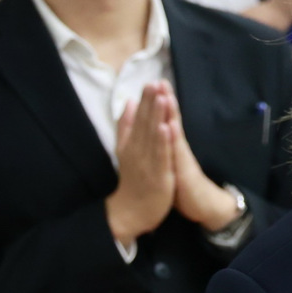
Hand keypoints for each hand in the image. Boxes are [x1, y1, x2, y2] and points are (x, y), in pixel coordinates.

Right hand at [104, 82, 177, 244]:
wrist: (130, 211)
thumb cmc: (132, 178)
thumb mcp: (125, 149)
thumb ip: (125, 126)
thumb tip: (127, 102)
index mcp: (130, 144)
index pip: (137, 118)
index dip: (144, 101)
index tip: (149, 81)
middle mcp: (137, 150)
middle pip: (144, 124)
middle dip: (150, 103)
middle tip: (154, 82)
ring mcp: (147, 162)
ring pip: (152, 136)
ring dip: (156, 117)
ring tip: (161, 98)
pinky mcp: (158, 174)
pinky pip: (161, 156)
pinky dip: (163, 142)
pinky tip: (167, 128)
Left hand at [167, 95, 242, 231]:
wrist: (202, 203)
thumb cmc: (183, 183)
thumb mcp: (170, 161)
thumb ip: (165, 144)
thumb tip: (160, 129)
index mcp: (170, 144)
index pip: (164, 119)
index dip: (159, 101)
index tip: (154, 82)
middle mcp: (177, 146)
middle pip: (170, 119)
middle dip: (165, 100)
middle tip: (161, 80)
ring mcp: (181, 156)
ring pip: (174, 131)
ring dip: (171, 113)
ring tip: (167, 95)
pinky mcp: (184, 168)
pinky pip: (177, 151)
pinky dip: (173, 137)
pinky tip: (170, 124)